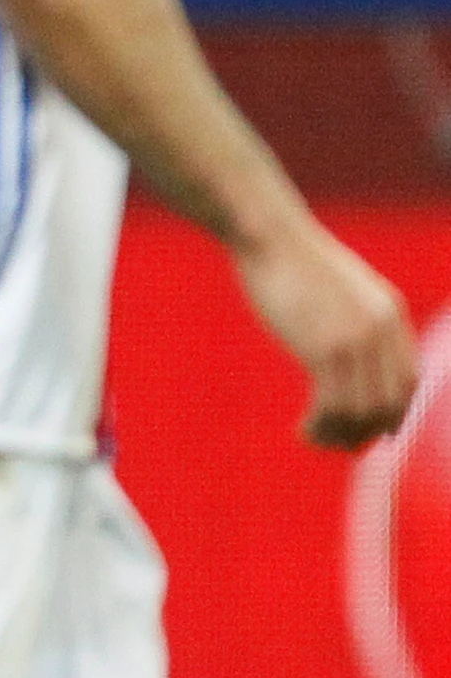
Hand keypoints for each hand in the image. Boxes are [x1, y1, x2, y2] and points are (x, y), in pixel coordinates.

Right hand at [233, 216, 422, 448]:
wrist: (270, 235)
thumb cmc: (292, 261)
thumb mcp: (341, 289)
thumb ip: (356, 320)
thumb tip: (350, 358)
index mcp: (391, 315)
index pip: (408, 383)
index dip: (391, 415)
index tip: (365, 430)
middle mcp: (383, 330)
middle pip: (389, 403)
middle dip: (364, 432)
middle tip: (334, 441)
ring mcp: (356, 339)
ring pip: (361, 411)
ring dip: (338, 435)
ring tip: (312, 437)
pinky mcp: (325, 347)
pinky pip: (332, 404)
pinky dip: (319, 426)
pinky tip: (302, 429)